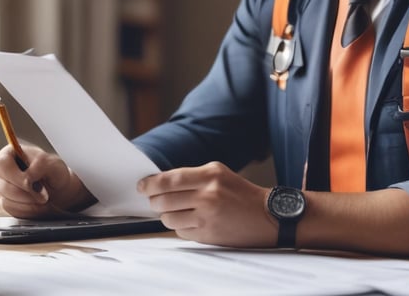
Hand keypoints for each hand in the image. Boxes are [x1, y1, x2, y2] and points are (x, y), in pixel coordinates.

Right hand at [0, 143, 94, 217]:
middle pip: (1, 186)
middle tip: (43, 194)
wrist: (59, 190)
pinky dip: (28, 209)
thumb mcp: (54, 164)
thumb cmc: (54, 173)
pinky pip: (12, 210)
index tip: (31, 183)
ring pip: (6, 200)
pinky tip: (37, 204)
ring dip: (28, 202)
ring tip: (43, 197)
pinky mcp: (7, 202)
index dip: (14, 176)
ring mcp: (3, 187)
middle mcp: (3, 171)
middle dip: (25, 193)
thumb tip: (27, 176)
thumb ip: (41, 165)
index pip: (0, 164)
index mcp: (10, 154)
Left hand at [137, 161, 277, 246]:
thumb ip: (190, 176)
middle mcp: (208, 195)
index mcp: (210, 175)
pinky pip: (180, 232)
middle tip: (155, 200)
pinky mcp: (209, 235)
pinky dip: (180, 227)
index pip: (169, 180)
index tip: (141, 186)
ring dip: (166, 215)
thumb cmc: (240, 192)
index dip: (150, 184)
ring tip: (176, 211)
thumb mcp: (218, 173)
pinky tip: (191, 221)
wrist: (267, 216)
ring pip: (168, 218)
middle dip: (155, 201)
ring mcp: (208, 217)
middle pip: (164, 200)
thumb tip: (159, 183)